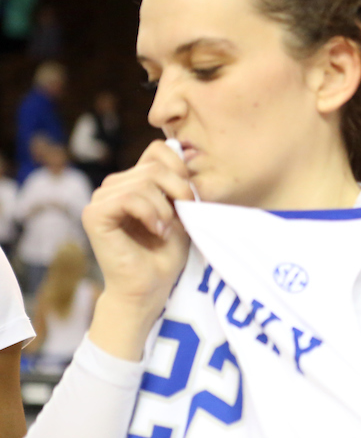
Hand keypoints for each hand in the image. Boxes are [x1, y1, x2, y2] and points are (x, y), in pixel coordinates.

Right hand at [83, 141, 192, 358]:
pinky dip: (150, 214)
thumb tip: (186, 149)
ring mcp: (100, 198)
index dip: (180, 168)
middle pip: (155, 166)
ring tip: (165, 230)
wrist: (150, 287)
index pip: (158, 150)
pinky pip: (128, 197)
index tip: (190, 197)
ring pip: (144, 181)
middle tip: (183, 217)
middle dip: (179, 191)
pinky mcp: (94, 214)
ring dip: (165, 208)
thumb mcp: (182, 211)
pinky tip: (156, 231)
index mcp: (134, 181)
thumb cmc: (166, 254)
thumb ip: (179, 182)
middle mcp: (114, 186)